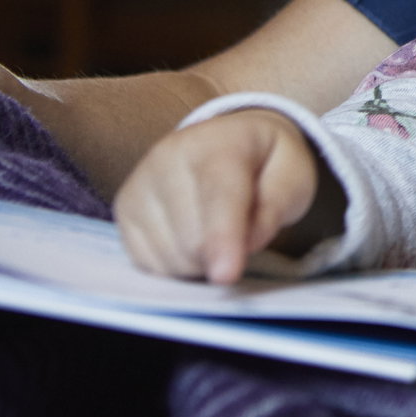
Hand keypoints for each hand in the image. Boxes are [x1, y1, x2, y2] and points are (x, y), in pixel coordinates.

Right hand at [113, 109, 339, 283]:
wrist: (226, 141)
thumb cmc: (265, 163)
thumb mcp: (293, 175)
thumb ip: (277, 205)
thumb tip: (249, 242)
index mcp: (219, 144)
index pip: (219, 199)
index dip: (223, 240)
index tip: (226, 275)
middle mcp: (167, 159)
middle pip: (192, 240)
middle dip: (224, 254)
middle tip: (244, 230)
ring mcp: (138, 185)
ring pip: (170, 258)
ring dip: (201, 263)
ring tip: (217, 231)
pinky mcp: (122, 210)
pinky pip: (148, 264)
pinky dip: (176, 265)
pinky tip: (191, 239)